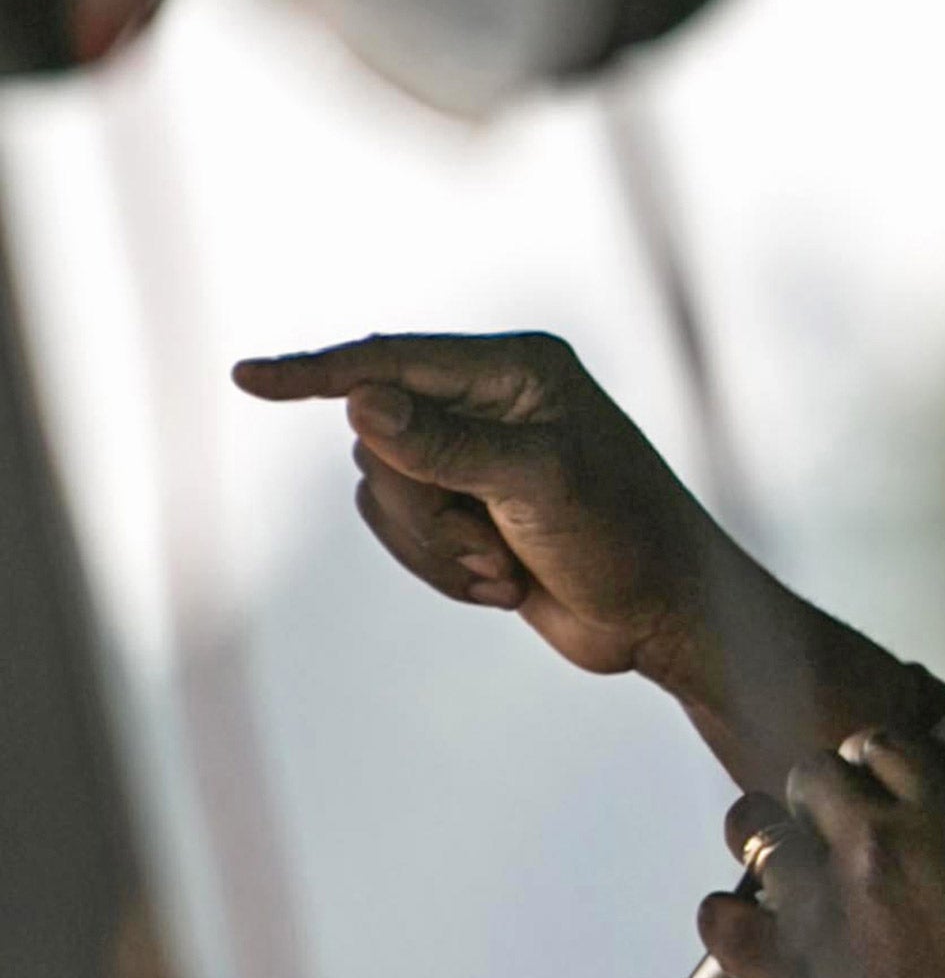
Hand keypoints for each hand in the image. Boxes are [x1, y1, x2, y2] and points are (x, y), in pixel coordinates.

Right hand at [237, 332, 930, 792]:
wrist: (666, 616)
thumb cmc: (625, 537)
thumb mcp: (537, 485)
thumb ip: (447, 445)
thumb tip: (361, 401)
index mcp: (516, 370)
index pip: (393, 361)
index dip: (318, 373)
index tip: (246, 380)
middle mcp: (491, 403)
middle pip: (378, 441)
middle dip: (424, 512)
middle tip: (490, 550)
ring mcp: (477, 459)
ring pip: (384, 493)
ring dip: (435, 550)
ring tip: (505, 574)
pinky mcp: (471, 512)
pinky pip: (403, 534)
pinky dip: (443, 570)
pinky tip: (505, 588)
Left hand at [701, 729, 944, 977]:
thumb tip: (917, 834)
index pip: (884, 742)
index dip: (869, 762)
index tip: (865, 782)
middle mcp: (878, 844)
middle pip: (811, 773)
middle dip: (815, 799)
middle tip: (826, 834)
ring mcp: (820, 900)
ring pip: (752, 825)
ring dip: (767, 844)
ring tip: (782, 873)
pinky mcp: (778, 964)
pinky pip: (718, 913)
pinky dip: (728, 918)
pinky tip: (749, 931)